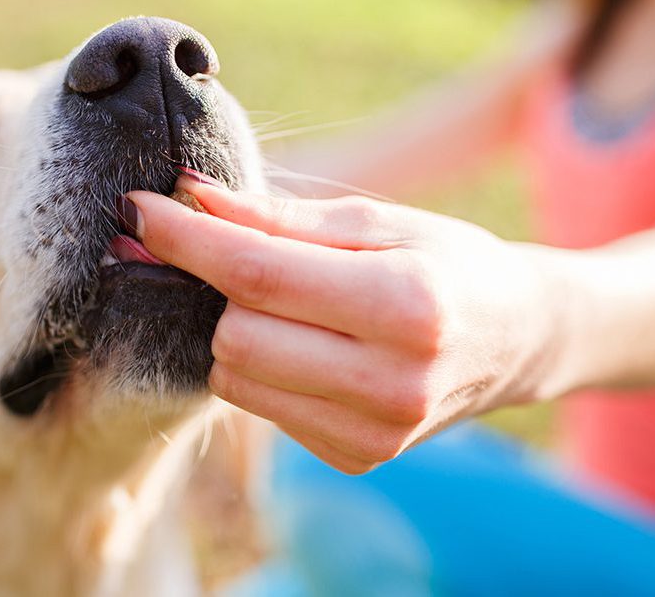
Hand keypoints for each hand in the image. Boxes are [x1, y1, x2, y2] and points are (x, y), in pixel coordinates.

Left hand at [121, 172, 556, 473]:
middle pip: (235, 335)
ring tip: (275, 300)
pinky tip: (302, 343)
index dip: (187, 240)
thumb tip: (190, 196)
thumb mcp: (375, 221)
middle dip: (215, 288)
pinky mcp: (355, 458)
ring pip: (234, 377)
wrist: (515, 339)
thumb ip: (278, 217)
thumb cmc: (446, 261)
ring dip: (233, 329)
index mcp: (408, 305)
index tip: (139, 208)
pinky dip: (261, 367)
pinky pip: (261, 406)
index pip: (259, 275)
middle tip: (222, 253)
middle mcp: (393, 383)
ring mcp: (374, 434)